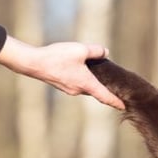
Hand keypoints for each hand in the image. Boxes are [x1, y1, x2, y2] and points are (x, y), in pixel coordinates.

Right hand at [0, 36, 124, 109]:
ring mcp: (69, 89)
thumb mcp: (80, 49)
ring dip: (93, 82)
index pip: (106, 97)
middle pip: (97, 91)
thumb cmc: (57, 57)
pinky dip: (84, 80)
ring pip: (86, 87)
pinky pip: (77, 84)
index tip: (125, 107)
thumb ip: (96, 51)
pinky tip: (82, 69)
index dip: (116, 102)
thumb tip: (105, 52)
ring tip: (100, 74)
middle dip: (106, 89)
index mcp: (87, 84)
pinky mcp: (62, 85)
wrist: (33, 63)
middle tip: (117, 86)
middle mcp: (79, 90)